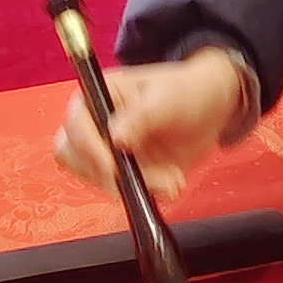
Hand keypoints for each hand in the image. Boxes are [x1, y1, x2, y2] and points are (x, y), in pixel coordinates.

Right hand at [50, 47, 246, 205]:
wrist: (210, 111)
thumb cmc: (188, 91)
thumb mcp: (168, 98)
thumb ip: (142, 115)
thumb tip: (116, 138)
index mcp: (101, 93)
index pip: (75, 122)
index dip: (87, 147)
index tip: (111, 166)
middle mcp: (96, 122)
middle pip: (72, 154)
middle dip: (106, 172)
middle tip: (142, 178)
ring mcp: (106, 149)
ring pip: (94, 177)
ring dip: (131, 184)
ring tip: (169, 178)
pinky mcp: (121, 170)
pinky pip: (119, 189)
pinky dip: (144, 191)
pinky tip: (169, 182)